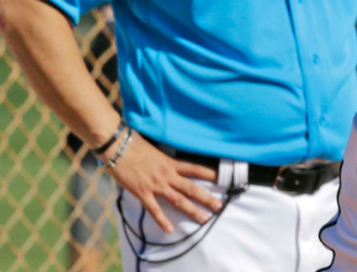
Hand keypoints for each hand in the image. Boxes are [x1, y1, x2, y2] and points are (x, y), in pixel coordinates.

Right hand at [102, 132, 223, 231]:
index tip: (223, 179)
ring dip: (192, 210)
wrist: (117, 146)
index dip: (210, 174)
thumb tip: (168, 161)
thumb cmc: (134, 143)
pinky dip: (162, 220)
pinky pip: (154, 209)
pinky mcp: (142, 192)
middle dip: (207, 198)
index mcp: (171, 162)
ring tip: (204, 219)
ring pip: (178, 200)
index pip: (195, 169)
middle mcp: (167, 175)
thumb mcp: (155, 148)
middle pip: (192, 188)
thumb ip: (163, 158)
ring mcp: (155, 185)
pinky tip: (170, 229)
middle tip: (220, 206)